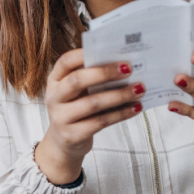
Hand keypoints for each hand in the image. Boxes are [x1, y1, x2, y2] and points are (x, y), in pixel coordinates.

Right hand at [36, 49, 144, 184]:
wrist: (64, 143)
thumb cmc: (77, 110)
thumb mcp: (77, 92)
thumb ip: (92, 78)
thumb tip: (124, 65)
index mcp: (55, 80)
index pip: (65, 62)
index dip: (84, 54)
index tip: (111, 50)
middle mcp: (54, 98)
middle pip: (77, 80)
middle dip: (105, 73)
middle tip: (129, 68)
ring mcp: (61, 118)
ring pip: (92, 103)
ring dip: (119, 95)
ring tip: (139, 89)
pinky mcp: (72, 135)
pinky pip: (100, 122)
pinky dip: (121, 114)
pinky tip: (135, 108)